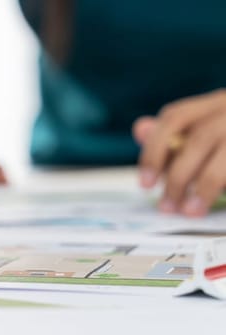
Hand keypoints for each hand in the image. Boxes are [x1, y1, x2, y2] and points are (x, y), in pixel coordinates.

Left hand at [135, 89, 225, 216]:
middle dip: (178, 176)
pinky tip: (221, 202)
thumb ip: (177, 134)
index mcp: (220, 101)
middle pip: (201, 137)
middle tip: (167, 205)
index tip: (145, 183)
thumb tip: (141, 129)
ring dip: (204, 186)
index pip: (176, 117)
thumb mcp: (210, 133)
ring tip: (190, 211)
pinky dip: (223, 185)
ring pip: (224, 159)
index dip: (155, 150)